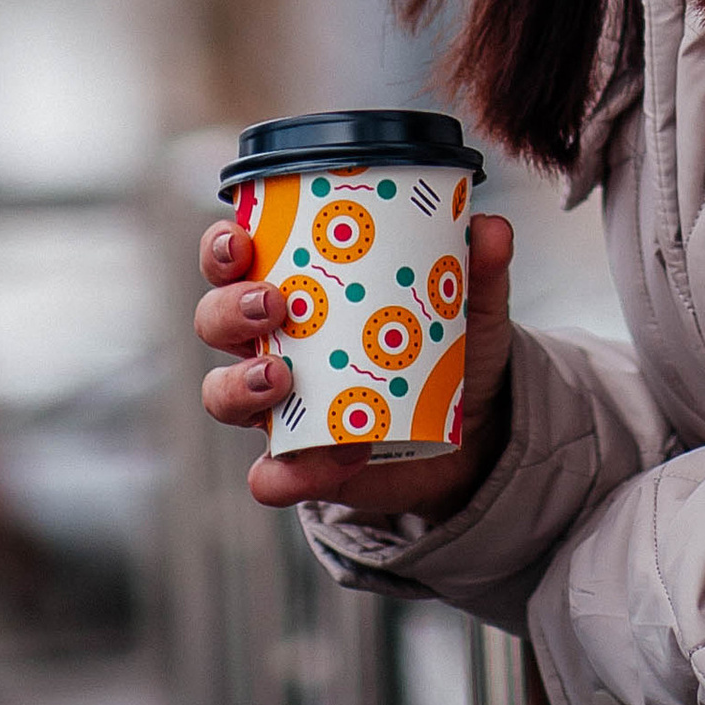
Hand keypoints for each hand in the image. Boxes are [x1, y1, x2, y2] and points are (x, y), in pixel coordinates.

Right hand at [196, 208, 515, 516]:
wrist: (474, 434)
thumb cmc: (450, 347)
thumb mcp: (472, 305)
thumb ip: (482, 268)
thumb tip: (490, 228)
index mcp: (298, 288)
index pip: (234, 260)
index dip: (221, 249)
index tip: (240, 240)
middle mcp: (273, 343)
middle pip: (214, 321)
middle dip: (228, 310)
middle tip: (273, 305)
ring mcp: (280, 408)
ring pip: (221, 395)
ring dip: (238, 385)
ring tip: (282, 378)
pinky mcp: (299, 465)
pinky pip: (268, 476)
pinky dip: (290, 471)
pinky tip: (342, 454)